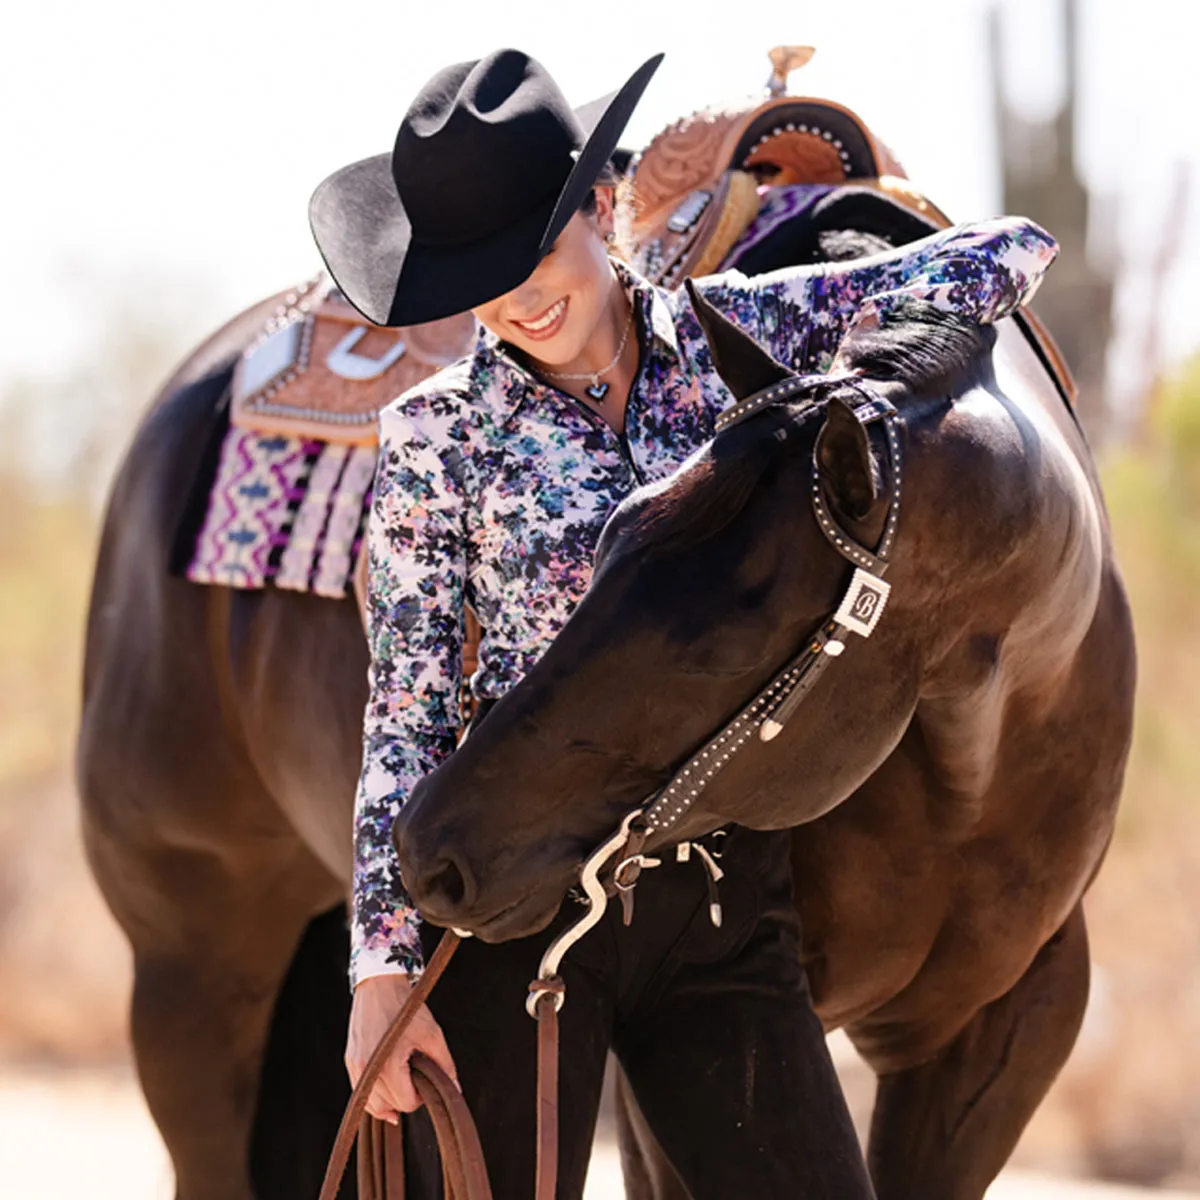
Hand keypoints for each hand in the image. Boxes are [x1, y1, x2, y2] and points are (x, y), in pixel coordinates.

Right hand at [346, 973, 458, 1122]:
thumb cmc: (405, 1007)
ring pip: (372, 1106)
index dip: (421, 1096)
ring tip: (401, 1073)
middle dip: (405, 1096)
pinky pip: (362, 1093)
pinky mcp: (349, 1062)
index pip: (406, 1103)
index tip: (424, 1077)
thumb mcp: (432, 1034)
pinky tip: (389, 1077)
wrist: (380, 984)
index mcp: (386, 1066)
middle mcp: (366, 1071)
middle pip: (388, 1108)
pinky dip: (376, 1092)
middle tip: (414, 1073)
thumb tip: (454, 1089)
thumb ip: (445, 1065)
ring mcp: (355, 1068)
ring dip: (389, 1098)